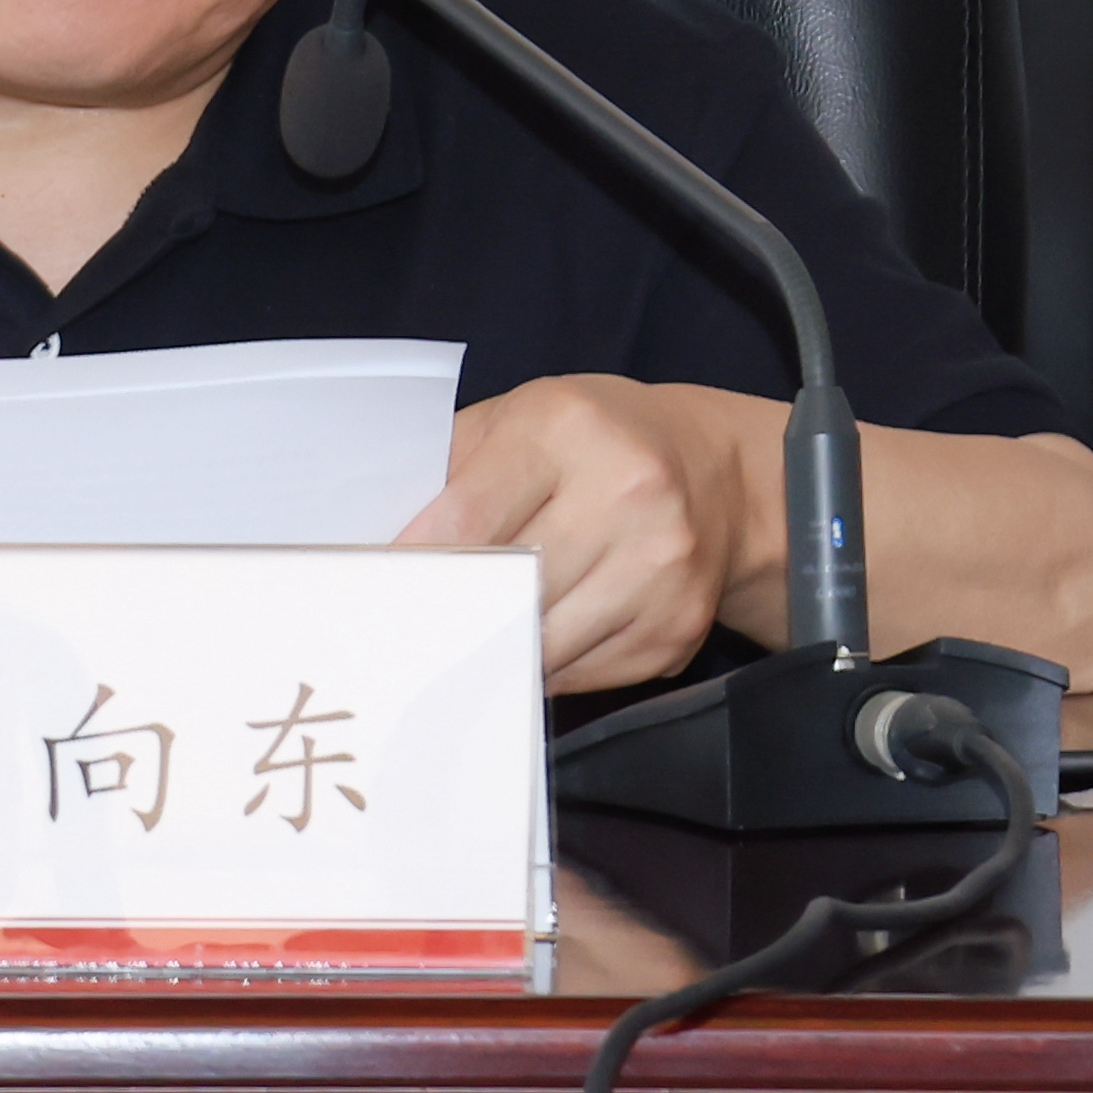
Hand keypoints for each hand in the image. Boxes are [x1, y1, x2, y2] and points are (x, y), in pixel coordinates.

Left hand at [395, 373, 762, 693]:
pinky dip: (543, 666)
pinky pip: (580, 675)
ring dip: (492, 649)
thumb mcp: (521, 417)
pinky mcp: (674, 629)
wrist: (717, 473)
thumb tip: (378, 538)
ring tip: (461, 639)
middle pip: (505, 588)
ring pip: (539, 645)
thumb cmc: (596, 440)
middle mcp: (626, 495)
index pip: (469, 516)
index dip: (415, 561)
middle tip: (405, 626)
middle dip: (449, 611)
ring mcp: (658, 569)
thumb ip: (452, 466)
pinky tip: (530, 641)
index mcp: (567, 430)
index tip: (375, 588)